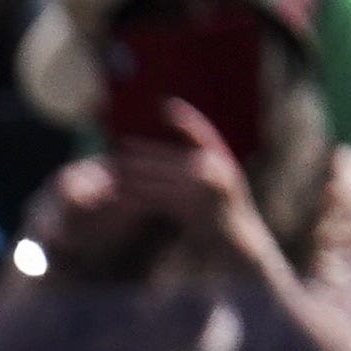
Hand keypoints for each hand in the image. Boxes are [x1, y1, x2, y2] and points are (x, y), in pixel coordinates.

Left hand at [117, 103, 255, 252]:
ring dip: (134, 173)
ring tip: (113, 169)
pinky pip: (156, 199)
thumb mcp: (222, 187)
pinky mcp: (189, 208)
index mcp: (222, 161)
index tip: (165, 105)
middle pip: (169, 156)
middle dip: (143, 152)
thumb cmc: (225, 218)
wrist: (237, 245)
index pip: (200, 132)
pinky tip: (120, 195)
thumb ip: (205, 171)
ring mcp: (201, 188)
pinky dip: (138, 196)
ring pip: (159, 177)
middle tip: (120, 144)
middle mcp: (214, 170)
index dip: (184, 119)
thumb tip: (187, 158)